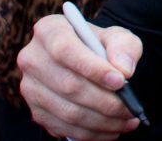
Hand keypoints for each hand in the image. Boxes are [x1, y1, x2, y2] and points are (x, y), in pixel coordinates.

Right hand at [18, 14, 144, 139]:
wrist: (87, 61)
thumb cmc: (101, 46)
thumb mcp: (117, 36)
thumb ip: (124, 47)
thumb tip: (124, 69)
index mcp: (49, 30)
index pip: (65, 50)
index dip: (92, 68)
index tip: (120, 81)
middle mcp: (33, 59)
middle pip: (68, 85)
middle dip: (105, 101)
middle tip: (130, 107)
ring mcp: (31, 88)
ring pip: (67, 112)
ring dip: (102, 121)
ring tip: (127, 119)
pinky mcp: (36, 111)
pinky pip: (64, 128)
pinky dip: (92, 133)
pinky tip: (113, 128)